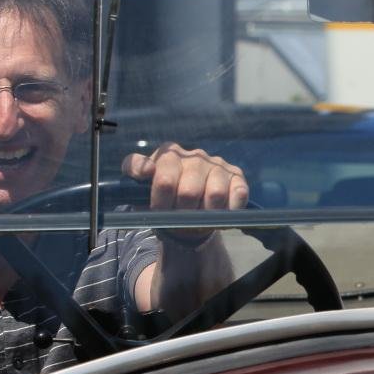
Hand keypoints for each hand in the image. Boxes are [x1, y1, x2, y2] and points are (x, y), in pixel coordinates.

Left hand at [121, 143, 248, 241]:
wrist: (190, 210)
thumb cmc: (164, 198)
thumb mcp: (141, 185)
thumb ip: (134, 169)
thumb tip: (145, 170)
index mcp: (169, 154)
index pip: (164, 178)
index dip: (160, 201)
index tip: (158, 210)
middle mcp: (195, 156)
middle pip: (189, 192)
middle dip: (183, 213)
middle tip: (180, 219)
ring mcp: (217, 165)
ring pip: (215, 194)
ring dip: (206, 215)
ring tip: (199, 219)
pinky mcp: (237, 176)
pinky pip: (238, 194)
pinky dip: (229, 211)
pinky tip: (219, 215)